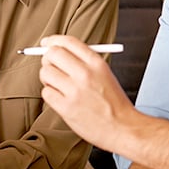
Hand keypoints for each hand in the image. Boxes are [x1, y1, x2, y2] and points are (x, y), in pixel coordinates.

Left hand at [38, 35, 134, 150]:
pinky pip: (46, 93)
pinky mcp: (66, 108)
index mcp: (96, 63)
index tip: (47, 43)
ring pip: (45, 73)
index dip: (53, 40)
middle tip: (50, 65)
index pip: (68, 42)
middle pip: (53, 54)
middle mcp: (85, 74)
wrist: (122, 128)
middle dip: (48, 58)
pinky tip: (61, 98)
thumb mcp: (105, 74)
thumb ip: (83, 61)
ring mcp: (74, 91)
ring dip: (48, 78)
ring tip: (58, 85)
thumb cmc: (113, 103)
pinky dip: (50, 94)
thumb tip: (58, 50)